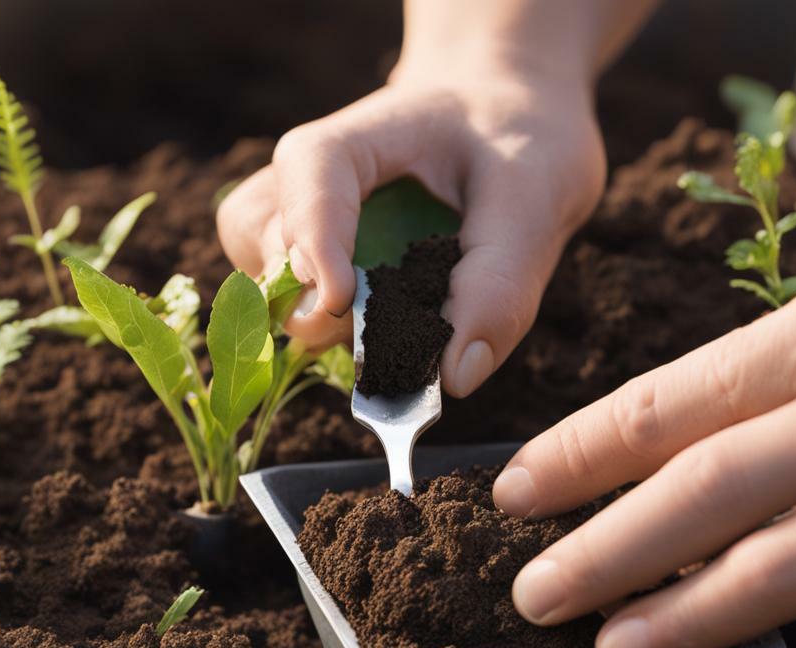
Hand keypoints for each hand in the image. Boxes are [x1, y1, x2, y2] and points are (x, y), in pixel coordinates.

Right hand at [216, 66, 605, 396]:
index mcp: (347, 144)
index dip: (317, 246)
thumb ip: (499, 283)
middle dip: (317, 305)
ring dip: (318, 327)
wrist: (508, 125)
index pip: (309, 187)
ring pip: (263, 287)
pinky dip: (330, 337)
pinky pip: (289, 312)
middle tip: (387, 337)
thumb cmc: (518, 142)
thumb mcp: (532, 198)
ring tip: (393, 332)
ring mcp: (292, 226)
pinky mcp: (304, 267)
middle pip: (268, 250)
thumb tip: (455, 375)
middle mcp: (300, 183)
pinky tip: (386, 331)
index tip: (342, 302)